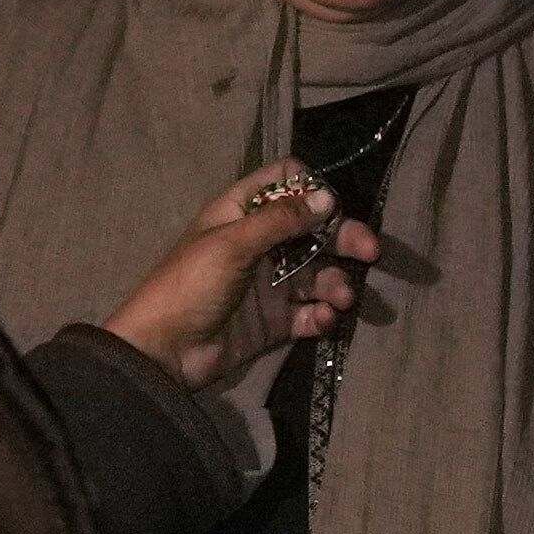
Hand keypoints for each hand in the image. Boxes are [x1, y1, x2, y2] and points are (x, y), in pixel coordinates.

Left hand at [104, 161, 389, 395]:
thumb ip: (281, 220)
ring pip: (318, 274)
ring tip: (343, 298)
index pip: (284, 183)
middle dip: (342, 237)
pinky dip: (323, 315)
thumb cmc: (190, 284)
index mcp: (241, 213)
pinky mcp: (275, 322)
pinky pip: (310, 313)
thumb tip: (327, 198)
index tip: (330, 205)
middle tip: (369, 251)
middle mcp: (260, 244)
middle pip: (313, 230)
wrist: (164, 350)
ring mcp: (269, 284)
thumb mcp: (233, 243)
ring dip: (336, 282)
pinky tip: (325, 319)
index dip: (310, 188)